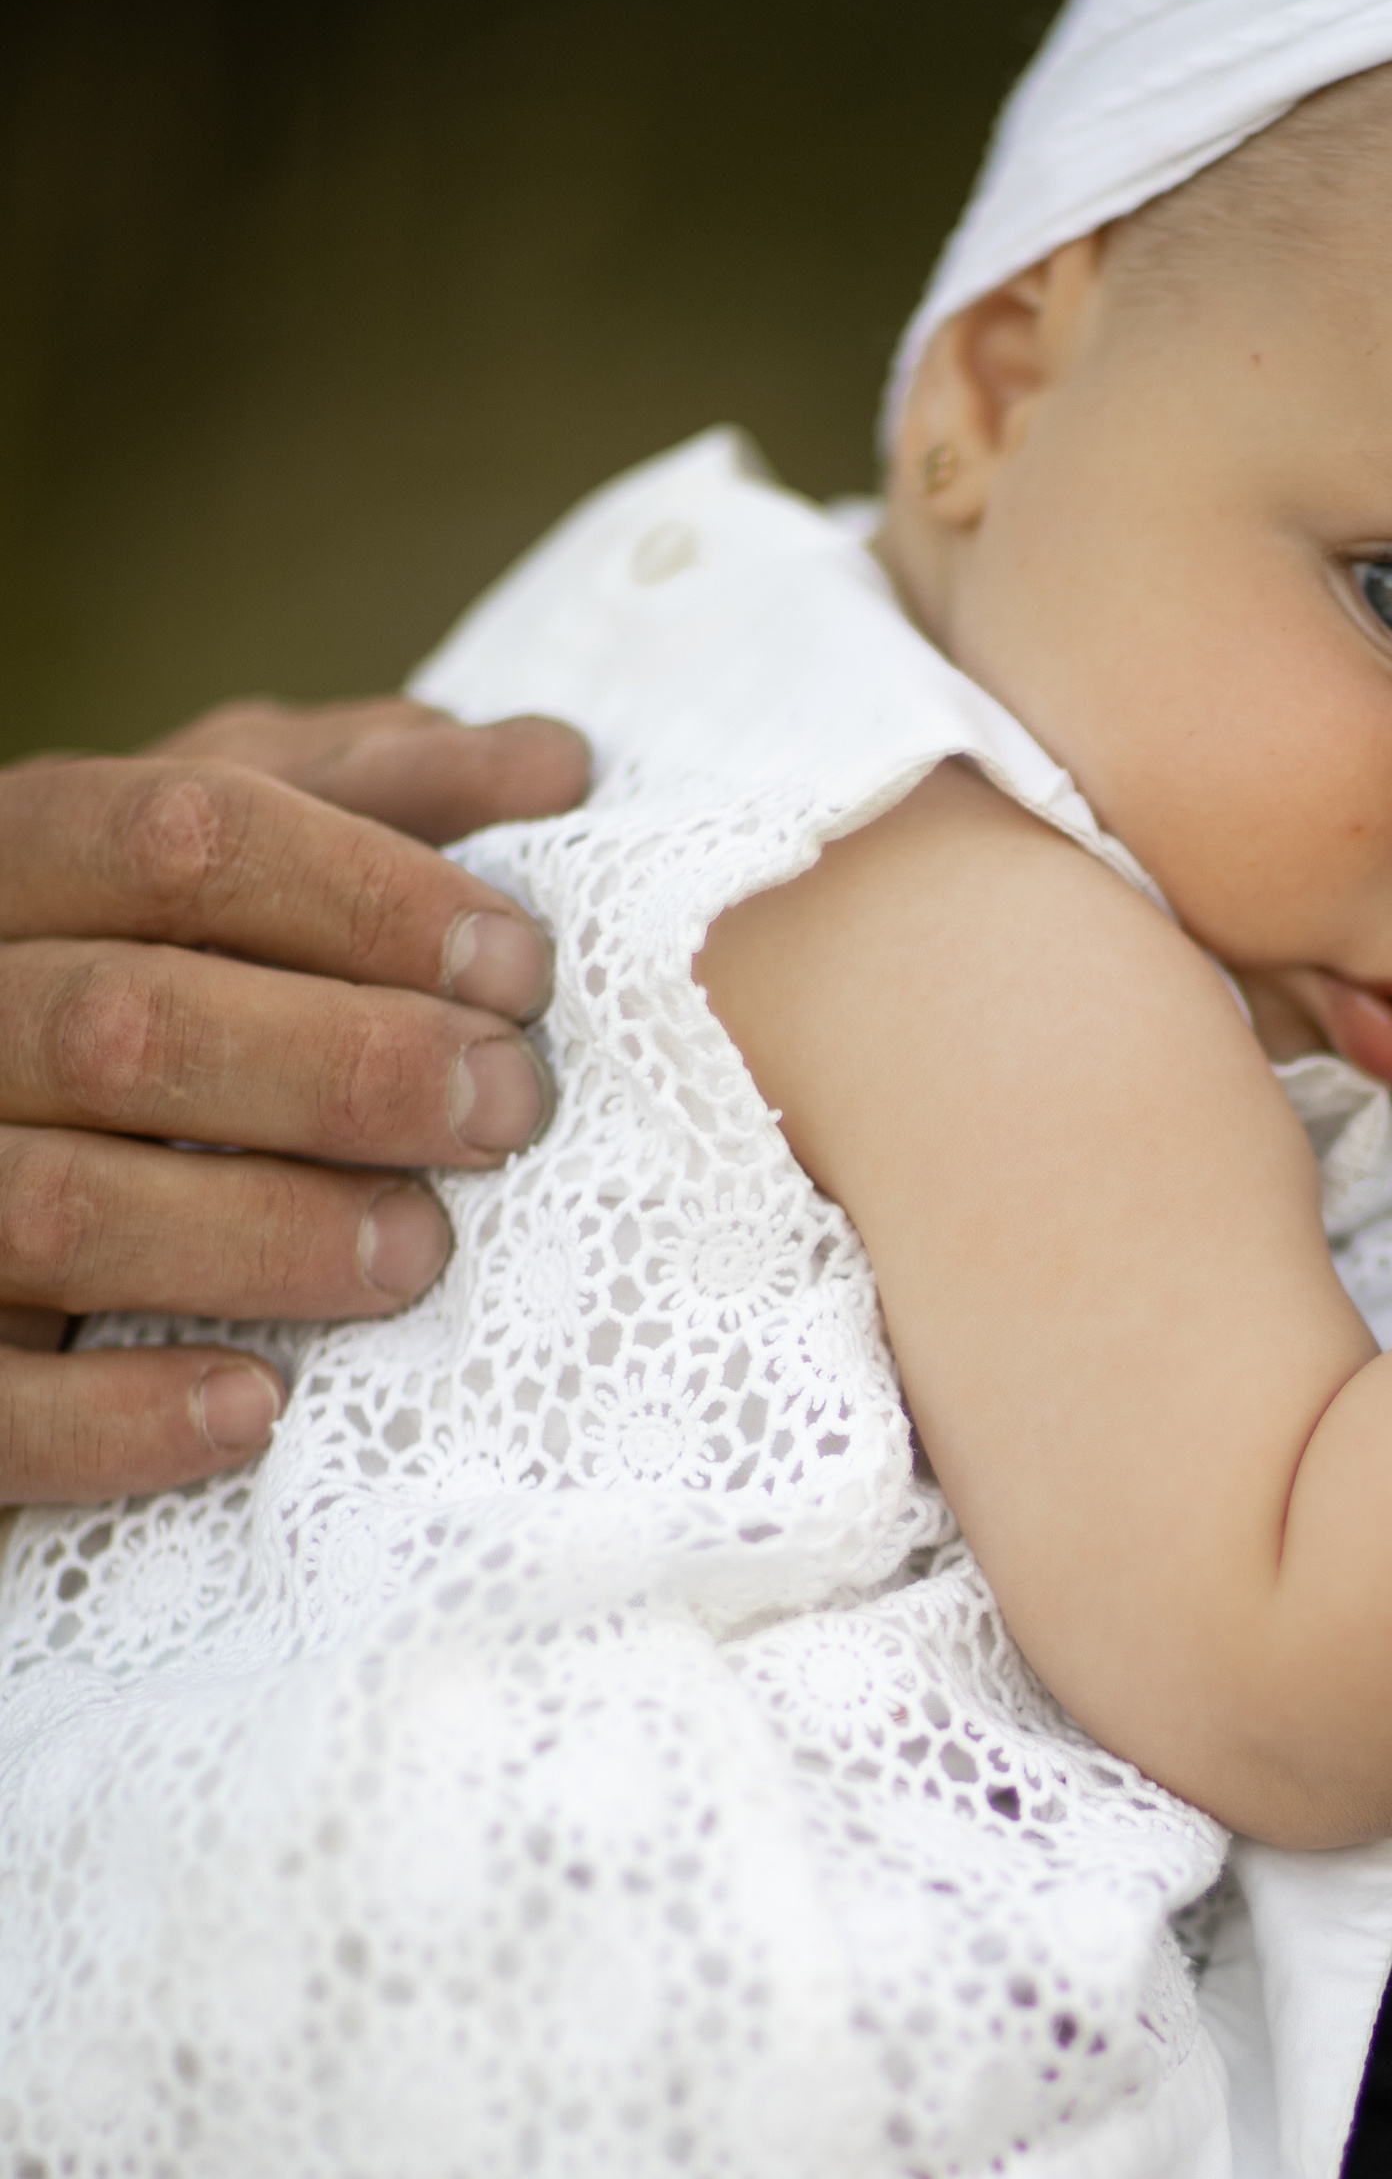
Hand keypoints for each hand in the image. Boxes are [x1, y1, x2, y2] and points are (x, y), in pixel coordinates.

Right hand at [0, 698, 586, 1504]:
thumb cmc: (124, 1000)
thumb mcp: (215, 872)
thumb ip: (359, 803)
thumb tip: (552, 763)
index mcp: (12, 866)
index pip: (172, 832)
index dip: (366, 892)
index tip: (522, 967)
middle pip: (121, 1022)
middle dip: (341, 1066)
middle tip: (506, 1111)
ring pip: (56, 1204)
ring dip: (261, 1232)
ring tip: (419, 1253)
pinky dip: (124, 1415)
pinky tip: (260, 1408)